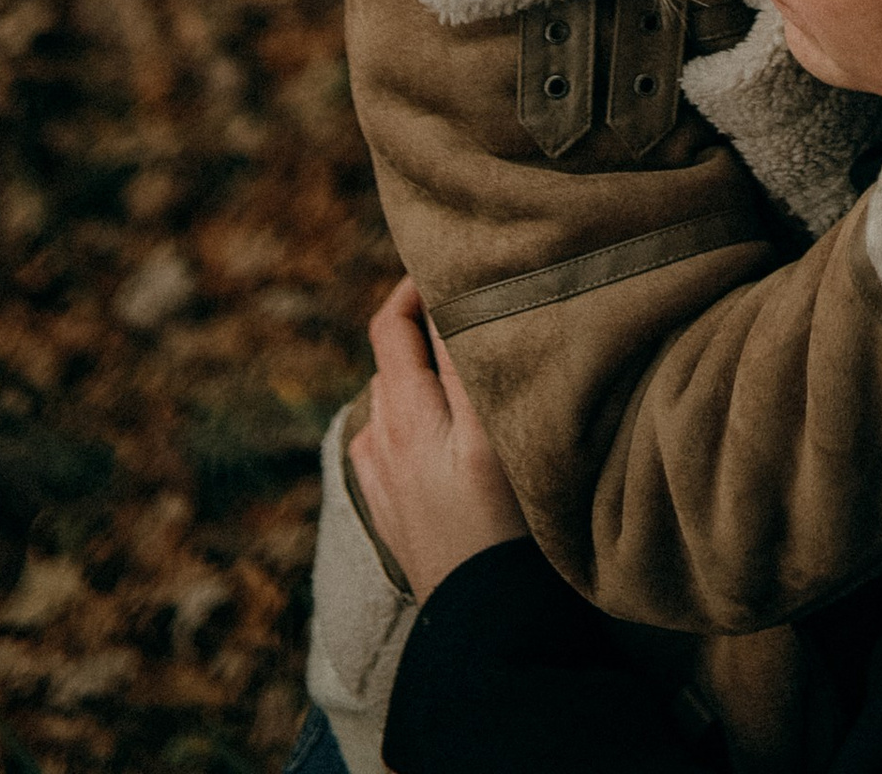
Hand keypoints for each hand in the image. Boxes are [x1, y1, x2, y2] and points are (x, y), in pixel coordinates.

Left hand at [348, 279, 529, 601]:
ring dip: (419, 373)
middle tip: (470, 307)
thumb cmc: (501, 523)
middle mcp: (380, 442)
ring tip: (466, 366)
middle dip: (421, 326)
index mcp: (403, 415)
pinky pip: (388, 442)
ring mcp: (380, 480)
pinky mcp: (389, 510)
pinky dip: (411, 417)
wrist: (483, 621)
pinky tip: (442, 429)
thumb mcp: (493, 433)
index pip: (390, 324)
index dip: (414, 285)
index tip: (450, 261)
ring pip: (391, 399)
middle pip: (390, 358)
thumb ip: (468, 365)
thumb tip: (451, 299)